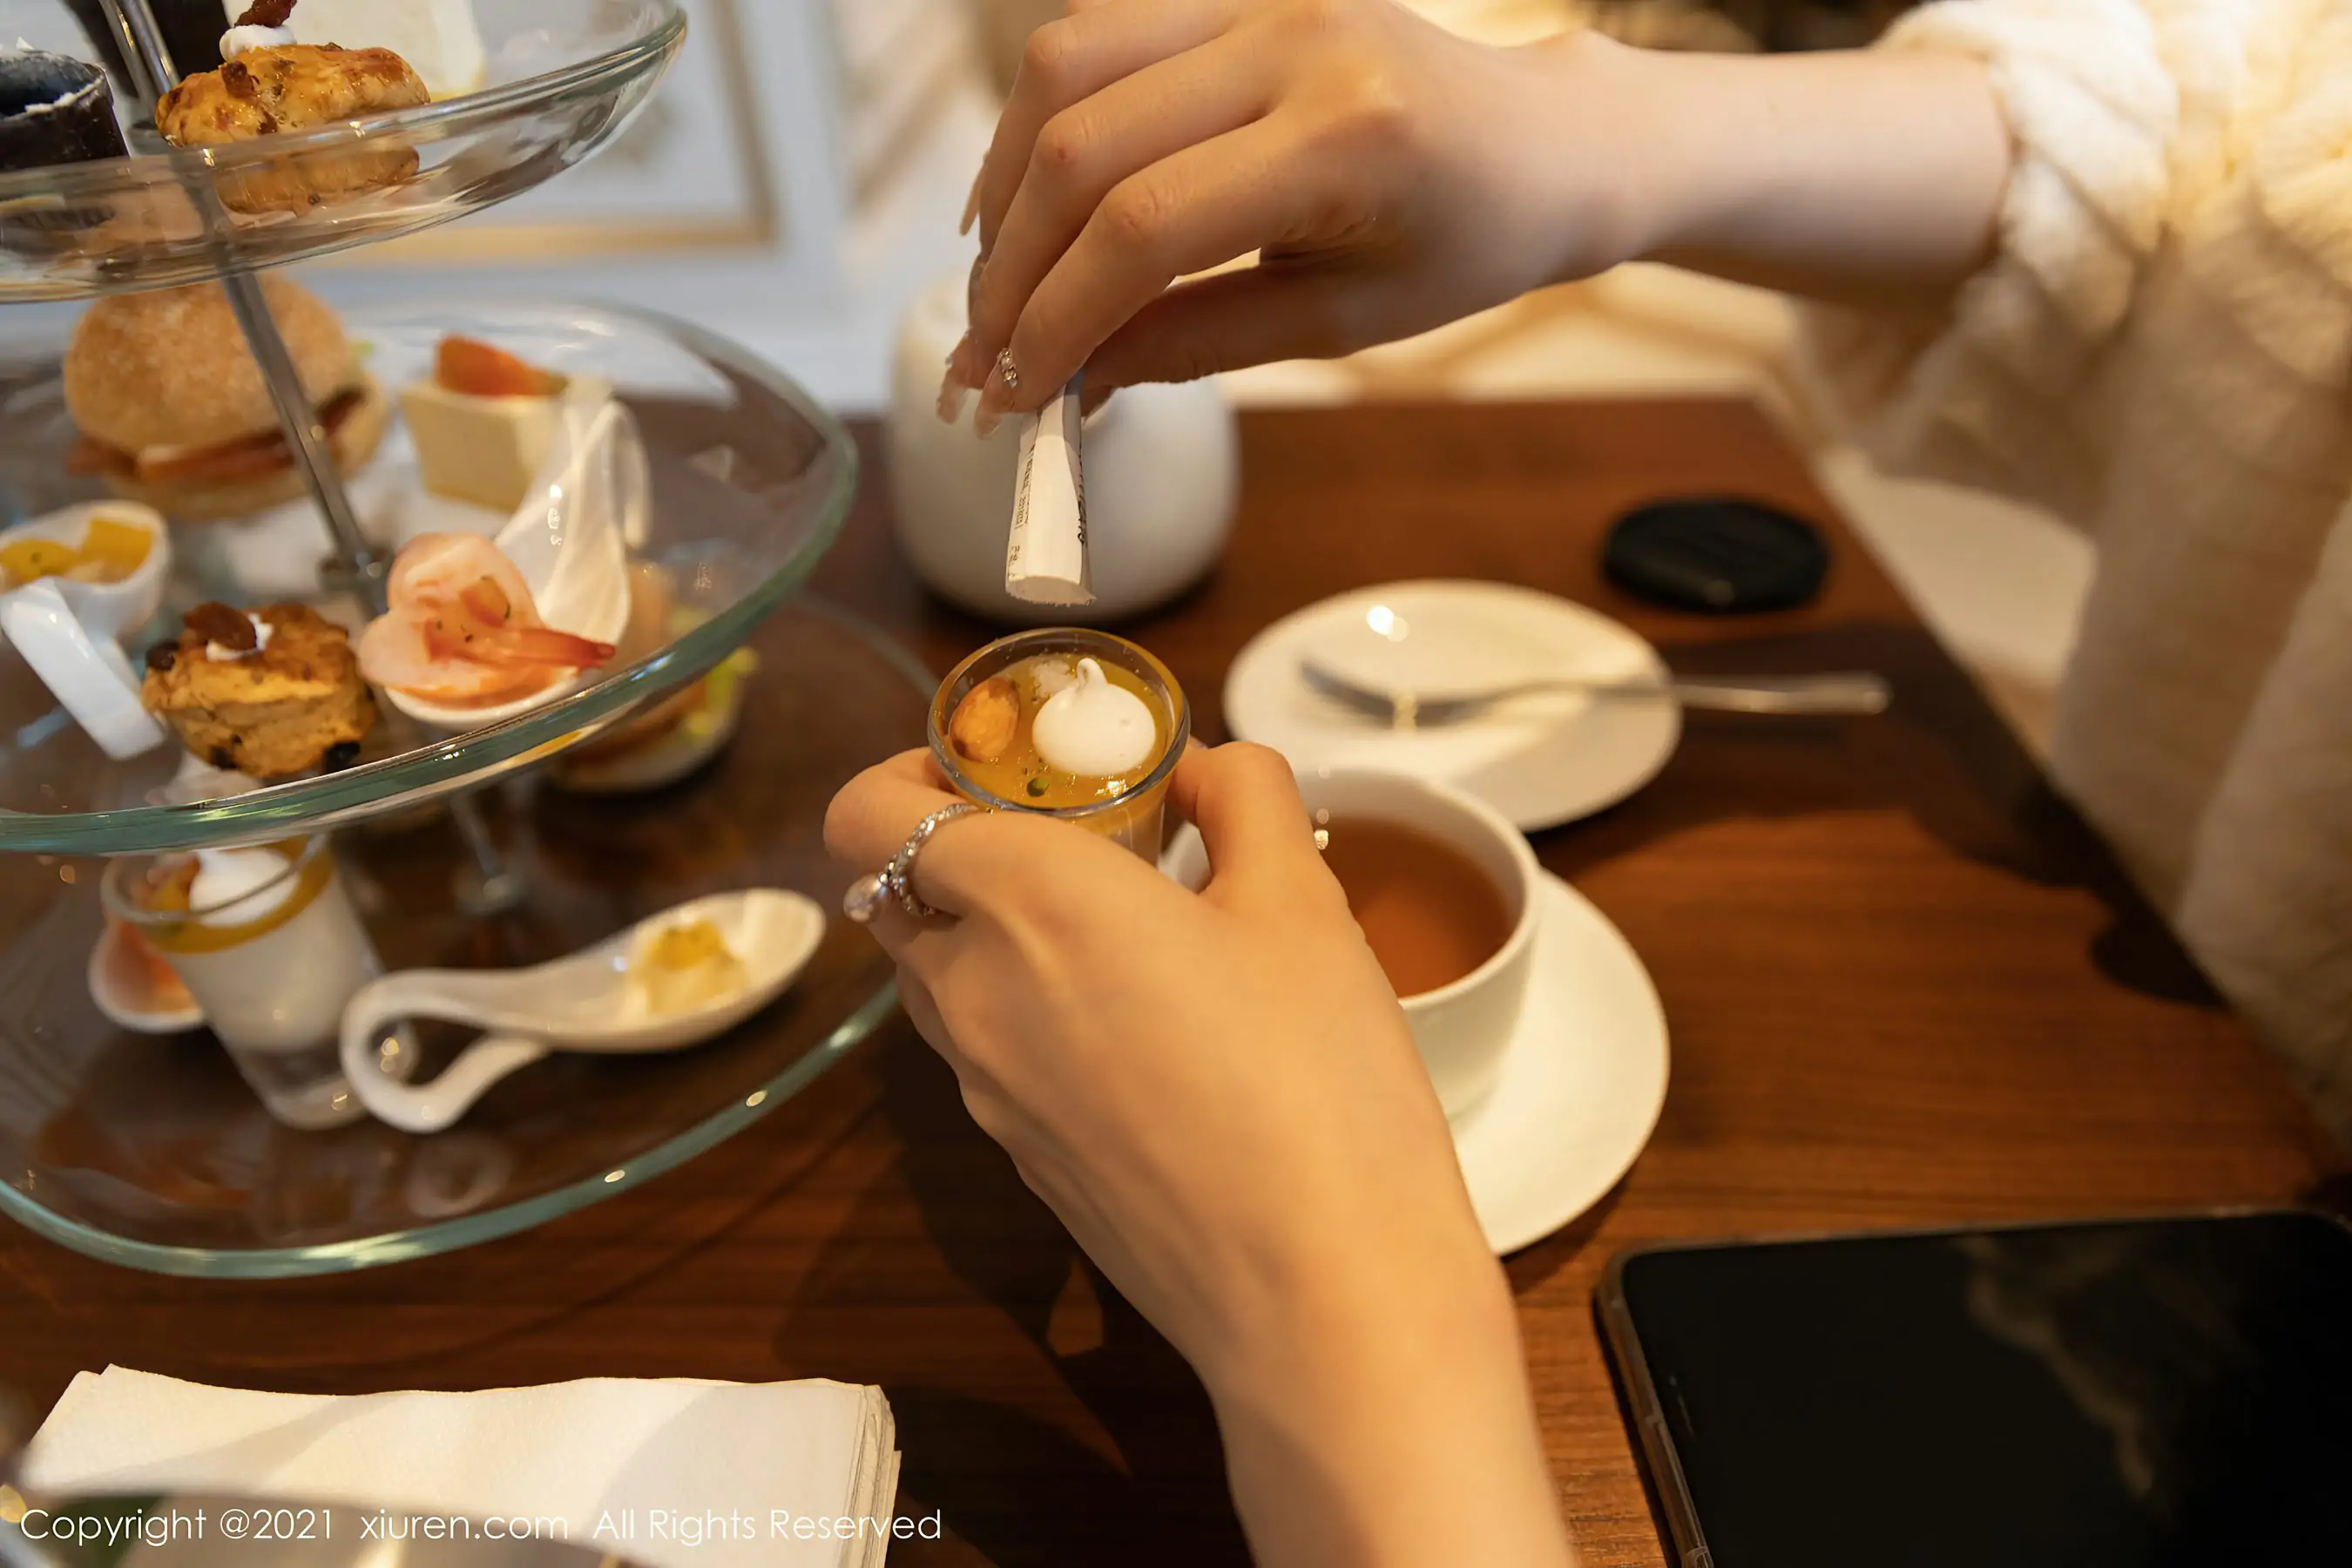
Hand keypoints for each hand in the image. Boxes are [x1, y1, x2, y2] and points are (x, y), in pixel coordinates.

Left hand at [827, 743, 1574, 1566]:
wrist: (1321, 1297)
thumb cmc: (1316, 1077)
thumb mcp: (1303, 902)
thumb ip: (1245, 800)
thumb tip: (1208, 771)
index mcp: (1022, 898)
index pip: (866, 814)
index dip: (906, 776)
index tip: (999, 769)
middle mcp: (970, 992)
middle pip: (896, 895)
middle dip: (960, 852)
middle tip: (1075, 837)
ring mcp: (984, 1091)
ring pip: (937, 981)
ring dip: (992, 937)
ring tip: (1120, 931)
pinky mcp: (1020, 1161)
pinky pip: (988, 1057)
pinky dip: (1030, 1019)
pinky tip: (1148, 1032)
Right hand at [940, 0, 2012, 430]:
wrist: (1551, 140)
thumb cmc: (1473, 241)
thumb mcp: (1343, 325)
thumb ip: (1195, 344)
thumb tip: (1068, 381)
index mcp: (1348, 137)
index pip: (1147, 227)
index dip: (1057, 319)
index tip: (1013, 398)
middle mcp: (1295, 41)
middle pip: (1084, 143)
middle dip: (1012, 267)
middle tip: (983, 361)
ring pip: (1067, 67)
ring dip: (1004, 185)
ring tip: (993, 285)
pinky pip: (1099, 38)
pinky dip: (1039, 127)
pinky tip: (1024, 204)